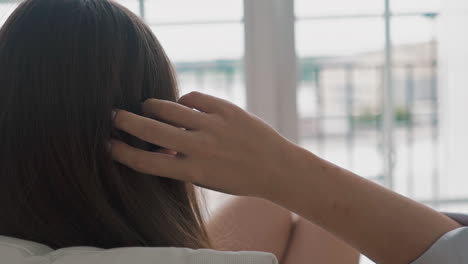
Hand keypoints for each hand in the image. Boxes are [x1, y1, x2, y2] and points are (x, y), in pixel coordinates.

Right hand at [111, 92, 301, 197]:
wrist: (277, 168)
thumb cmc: (239, 178)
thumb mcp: (207, 180)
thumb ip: (181, 165)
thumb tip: (158, 145)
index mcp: (193, 171)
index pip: (147, 162)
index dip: (122, 153)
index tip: (108, 144)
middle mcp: (200, 148)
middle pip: (151, 130)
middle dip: (125, 121)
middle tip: (113, 115)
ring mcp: (214, 126)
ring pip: (169, 108)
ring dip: (152, 106)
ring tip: (147, 107)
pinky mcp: (227, 110)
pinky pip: (194, 98)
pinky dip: (183, 102)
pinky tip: (183, 106)